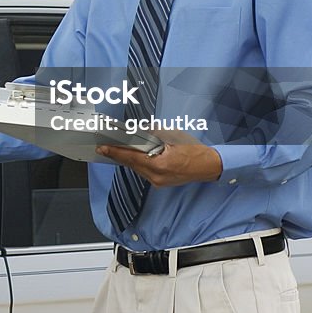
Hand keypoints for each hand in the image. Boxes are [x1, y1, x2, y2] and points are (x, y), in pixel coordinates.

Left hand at [96, 135, 220, 186]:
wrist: (209, 166)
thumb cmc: (194, 150)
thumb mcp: (172, 136)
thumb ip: (153, 134)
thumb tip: (138, 130)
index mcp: (159, 165)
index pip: (131, 157)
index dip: (115, 152)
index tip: (102, 148)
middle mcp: (156, 177)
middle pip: (132, 164)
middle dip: (118, 155)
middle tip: (104, 147)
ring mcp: (158, 182)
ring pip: (136, 168)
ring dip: (127, 159)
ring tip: (116, 150)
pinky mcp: (160, 182)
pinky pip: (143, 171)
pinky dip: (137, 162)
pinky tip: (133, 155)